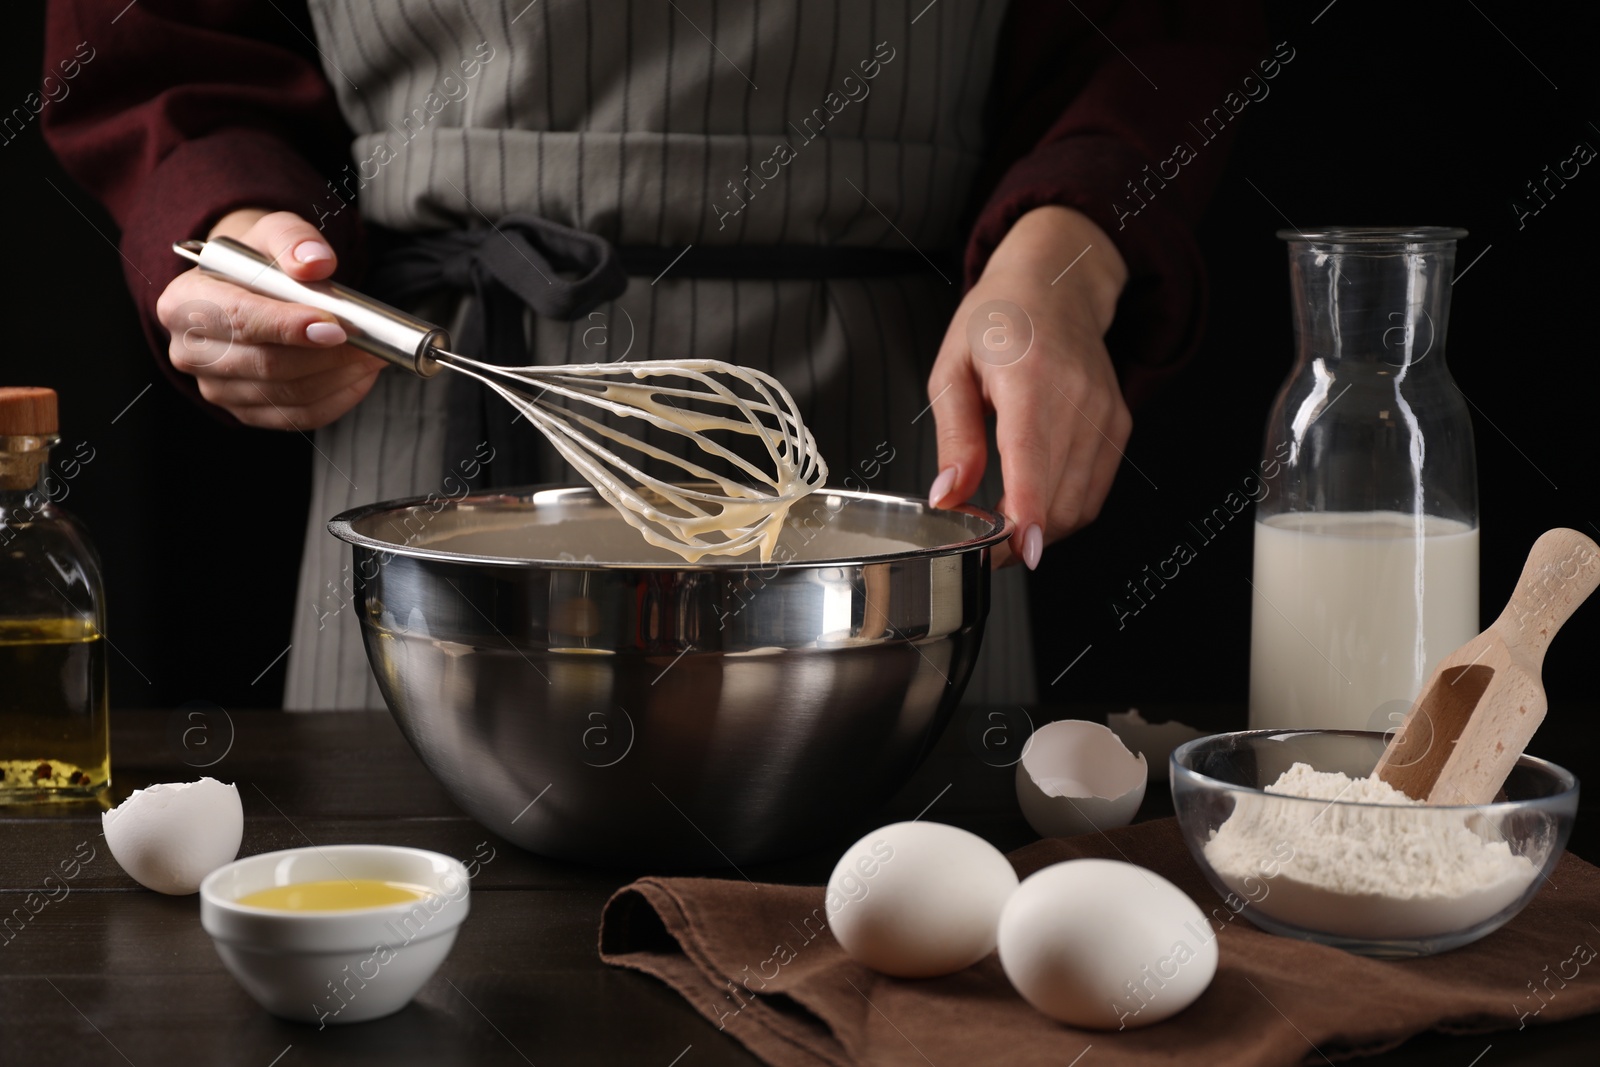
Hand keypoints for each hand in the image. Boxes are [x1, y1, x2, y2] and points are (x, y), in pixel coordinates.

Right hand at [155, 209, 385, 428]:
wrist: (246, 289)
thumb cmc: (259, 261)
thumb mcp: (274, 233)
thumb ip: (294, 241)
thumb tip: (316, 262)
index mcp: (184, 302)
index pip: (239, 320)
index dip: (289, 327)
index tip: (336, 328)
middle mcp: (190, 352)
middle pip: (268, 364)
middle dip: (328, 355)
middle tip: (372, 342)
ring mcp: (216, 388)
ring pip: (288, 393)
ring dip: (340, 377)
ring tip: (374, 355)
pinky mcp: (244, 411)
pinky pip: (299, 416)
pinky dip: (338, 398)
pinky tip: (360, 376)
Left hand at [927, 206, 1130, 568]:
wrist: (1057, 282)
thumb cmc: (999, 317)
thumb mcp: (952, 369)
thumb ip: (953, 437)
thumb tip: (948, 497)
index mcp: (1029, 376)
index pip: (1033, 457)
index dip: (1029, 511)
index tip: (1020, 549)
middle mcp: (1077, 397)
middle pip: (1059, 495)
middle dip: (1020, 538)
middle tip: (981, 548)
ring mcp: (1104, 413)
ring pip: (1080, 503)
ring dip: (1042, 531)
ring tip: (1002, 531)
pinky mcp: (1117, 425)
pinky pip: (1095, 491)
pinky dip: (1064, 512)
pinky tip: (1034, 507)